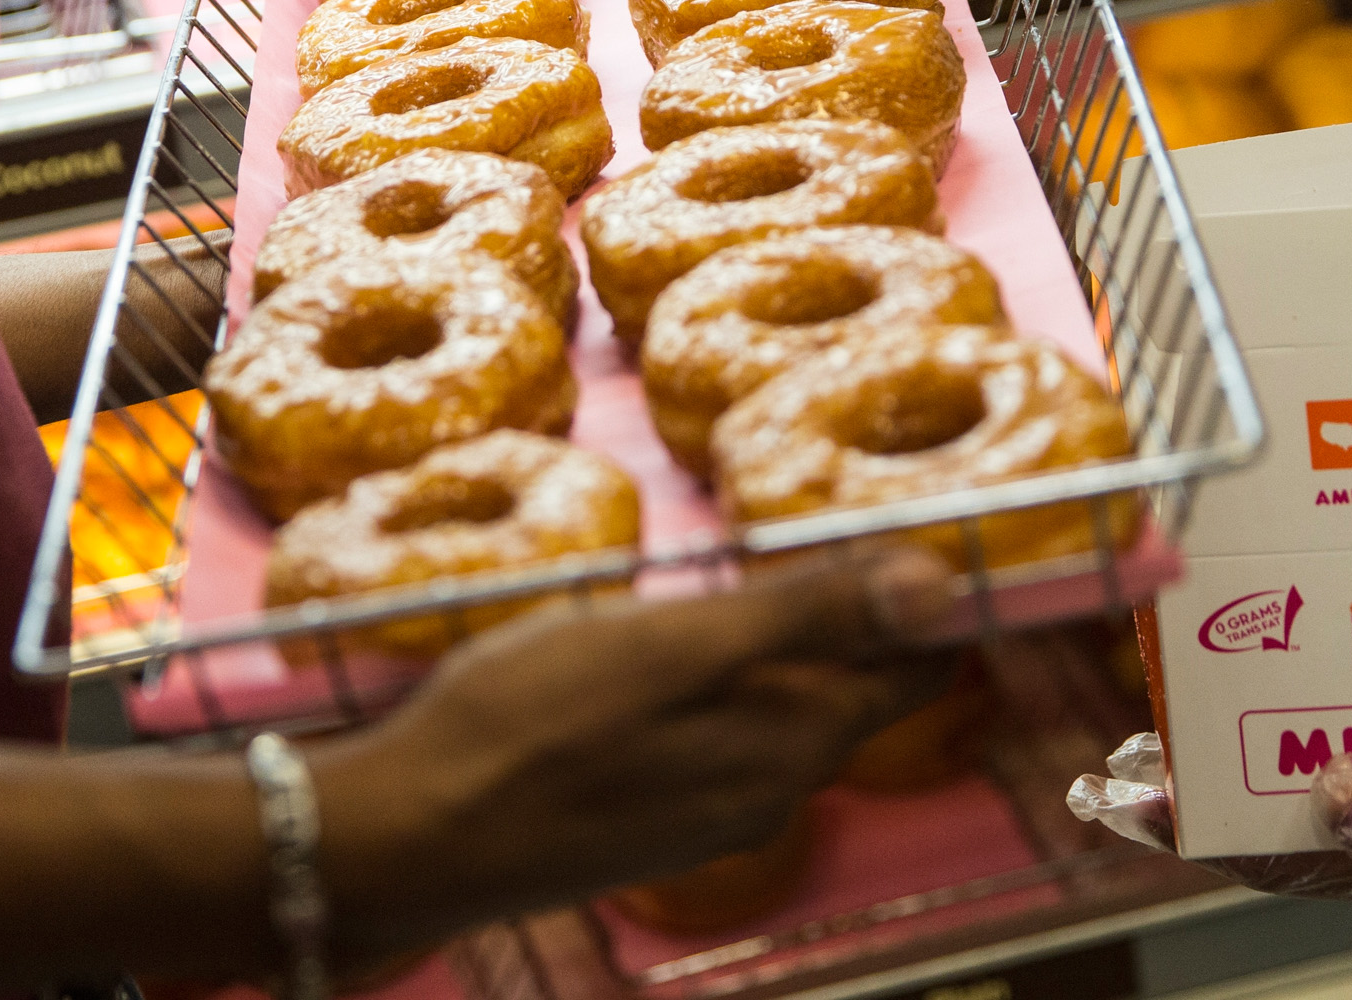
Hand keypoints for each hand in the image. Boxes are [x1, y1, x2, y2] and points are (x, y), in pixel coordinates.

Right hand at [316, 547, 954, 963]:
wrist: (408, 838)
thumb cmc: (528, 724)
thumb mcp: (673, 644)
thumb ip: (808, 616)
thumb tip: (944, 584)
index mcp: (792, 741)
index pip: (915, 664)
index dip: (927, 588)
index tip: (919, 513)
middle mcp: (772, 791)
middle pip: (853, 687)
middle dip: (861, 612)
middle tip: (837, 517)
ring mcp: (711, 814)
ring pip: (786, 712)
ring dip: (788, 646)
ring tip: (758, 566)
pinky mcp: (656, 819)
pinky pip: (726, 737)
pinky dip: (729, 683)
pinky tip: (680, 644)